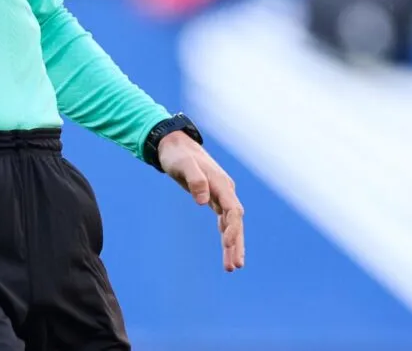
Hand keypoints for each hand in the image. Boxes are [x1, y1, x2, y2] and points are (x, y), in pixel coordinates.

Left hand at [158, 130, 245, 271]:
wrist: (175, 145)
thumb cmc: (178, 155)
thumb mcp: (184, 165)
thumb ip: (195, 180)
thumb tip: (203, 200)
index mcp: (222, 184)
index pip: (233, 210)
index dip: (233, 229)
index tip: (227, 245)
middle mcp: (225, 191)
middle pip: (236, 221)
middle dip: (237, 243)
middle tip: (235, 266)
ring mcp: (221, 195)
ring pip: (231, 224)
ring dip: (232, 244)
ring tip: (232, 267)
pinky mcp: (213, 198)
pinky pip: (223, 221)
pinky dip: (225, 236)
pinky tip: (226, 251)